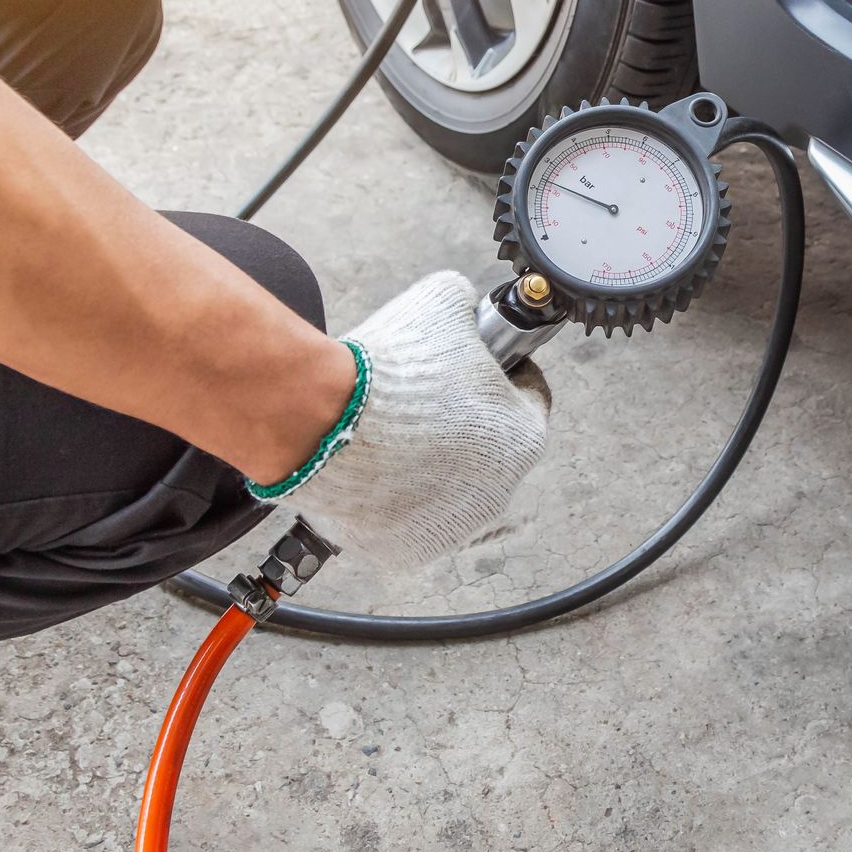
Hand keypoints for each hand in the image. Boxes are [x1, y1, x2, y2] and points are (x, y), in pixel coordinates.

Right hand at [271, 271, 549, 567]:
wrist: (322, 420)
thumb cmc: (392, 368)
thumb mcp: (445, 300)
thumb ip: (467, 306)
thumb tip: (465, 307)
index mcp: (524, 438)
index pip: (528, 398)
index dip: (503, 373)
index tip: (479, 364)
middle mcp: (498, 493)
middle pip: (488, 450)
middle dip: (463, 423)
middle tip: (424, 398)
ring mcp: (451, 528)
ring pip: (448, 490)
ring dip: (429, 465)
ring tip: (390, 432)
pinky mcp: (406, 551)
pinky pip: (406, 520)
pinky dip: (392, 498)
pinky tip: (373, 468)